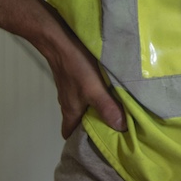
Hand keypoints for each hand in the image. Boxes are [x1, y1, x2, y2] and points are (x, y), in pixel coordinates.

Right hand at [38, 4, 126, 138]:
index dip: (81, 141)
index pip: (70, 134)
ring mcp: (70, 88)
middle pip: (79, 120)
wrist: (58, 38)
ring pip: (83, 104)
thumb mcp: (94, 89)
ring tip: (116, 107)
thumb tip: (122, 128)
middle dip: (94, 124)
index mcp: (70, 111)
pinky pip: (85, 90)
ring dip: (97, 107)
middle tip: (115, 125)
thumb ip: (107, 107)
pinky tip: (109, 87)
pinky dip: (95, 93)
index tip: (100, 142)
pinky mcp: (74, 75)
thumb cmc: (75, 66)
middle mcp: (68, 102)